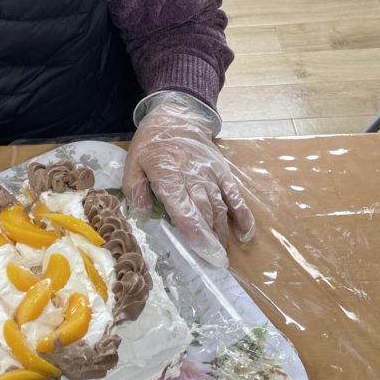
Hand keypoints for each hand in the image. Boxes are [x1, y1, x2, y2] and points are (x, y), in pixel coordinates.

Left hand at [123, 99, 254, 267]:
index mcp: (170, 177)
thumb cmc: (152, 143)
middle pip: (205, 213)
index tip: (204, 254)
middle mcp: (194, 177)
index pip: (185, 210)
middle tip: (215, 264)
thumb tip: (142, 215)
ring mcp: (211, 175)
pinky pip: (235, 195)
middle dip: (211, 241)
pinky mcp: (222, 172)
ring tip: (223, 255)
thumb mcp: (133, 163)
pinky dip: (243, 215)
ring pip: (220, 208)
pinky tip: (245, 233)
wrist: (176, 114)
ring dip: (223, 233)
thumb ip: (136, 189)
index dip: (195, 234)